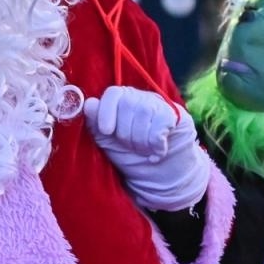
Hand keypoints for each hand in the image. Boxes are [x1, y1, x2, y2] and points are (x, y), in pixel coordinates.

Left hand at [84, 86, 209, 210]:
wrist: (159, 169)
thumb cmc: (128, 152)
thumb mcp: (106, 140)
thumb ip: (95, 123)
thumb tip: (89, 104)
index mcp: (120, 99)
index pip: (113, 93)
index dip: (106, 112)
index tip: (106, 131)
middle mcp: (139, 97)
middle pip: (127, 107)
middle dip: (125, 135)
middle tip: (130, 146)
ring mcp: (157, 104)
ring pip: (143, 118)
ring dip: (141, 143)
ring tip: (143, 150)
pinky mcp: (174, 116)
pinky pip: (158, 131)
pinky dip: (156, 147)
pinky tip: (156, 152)